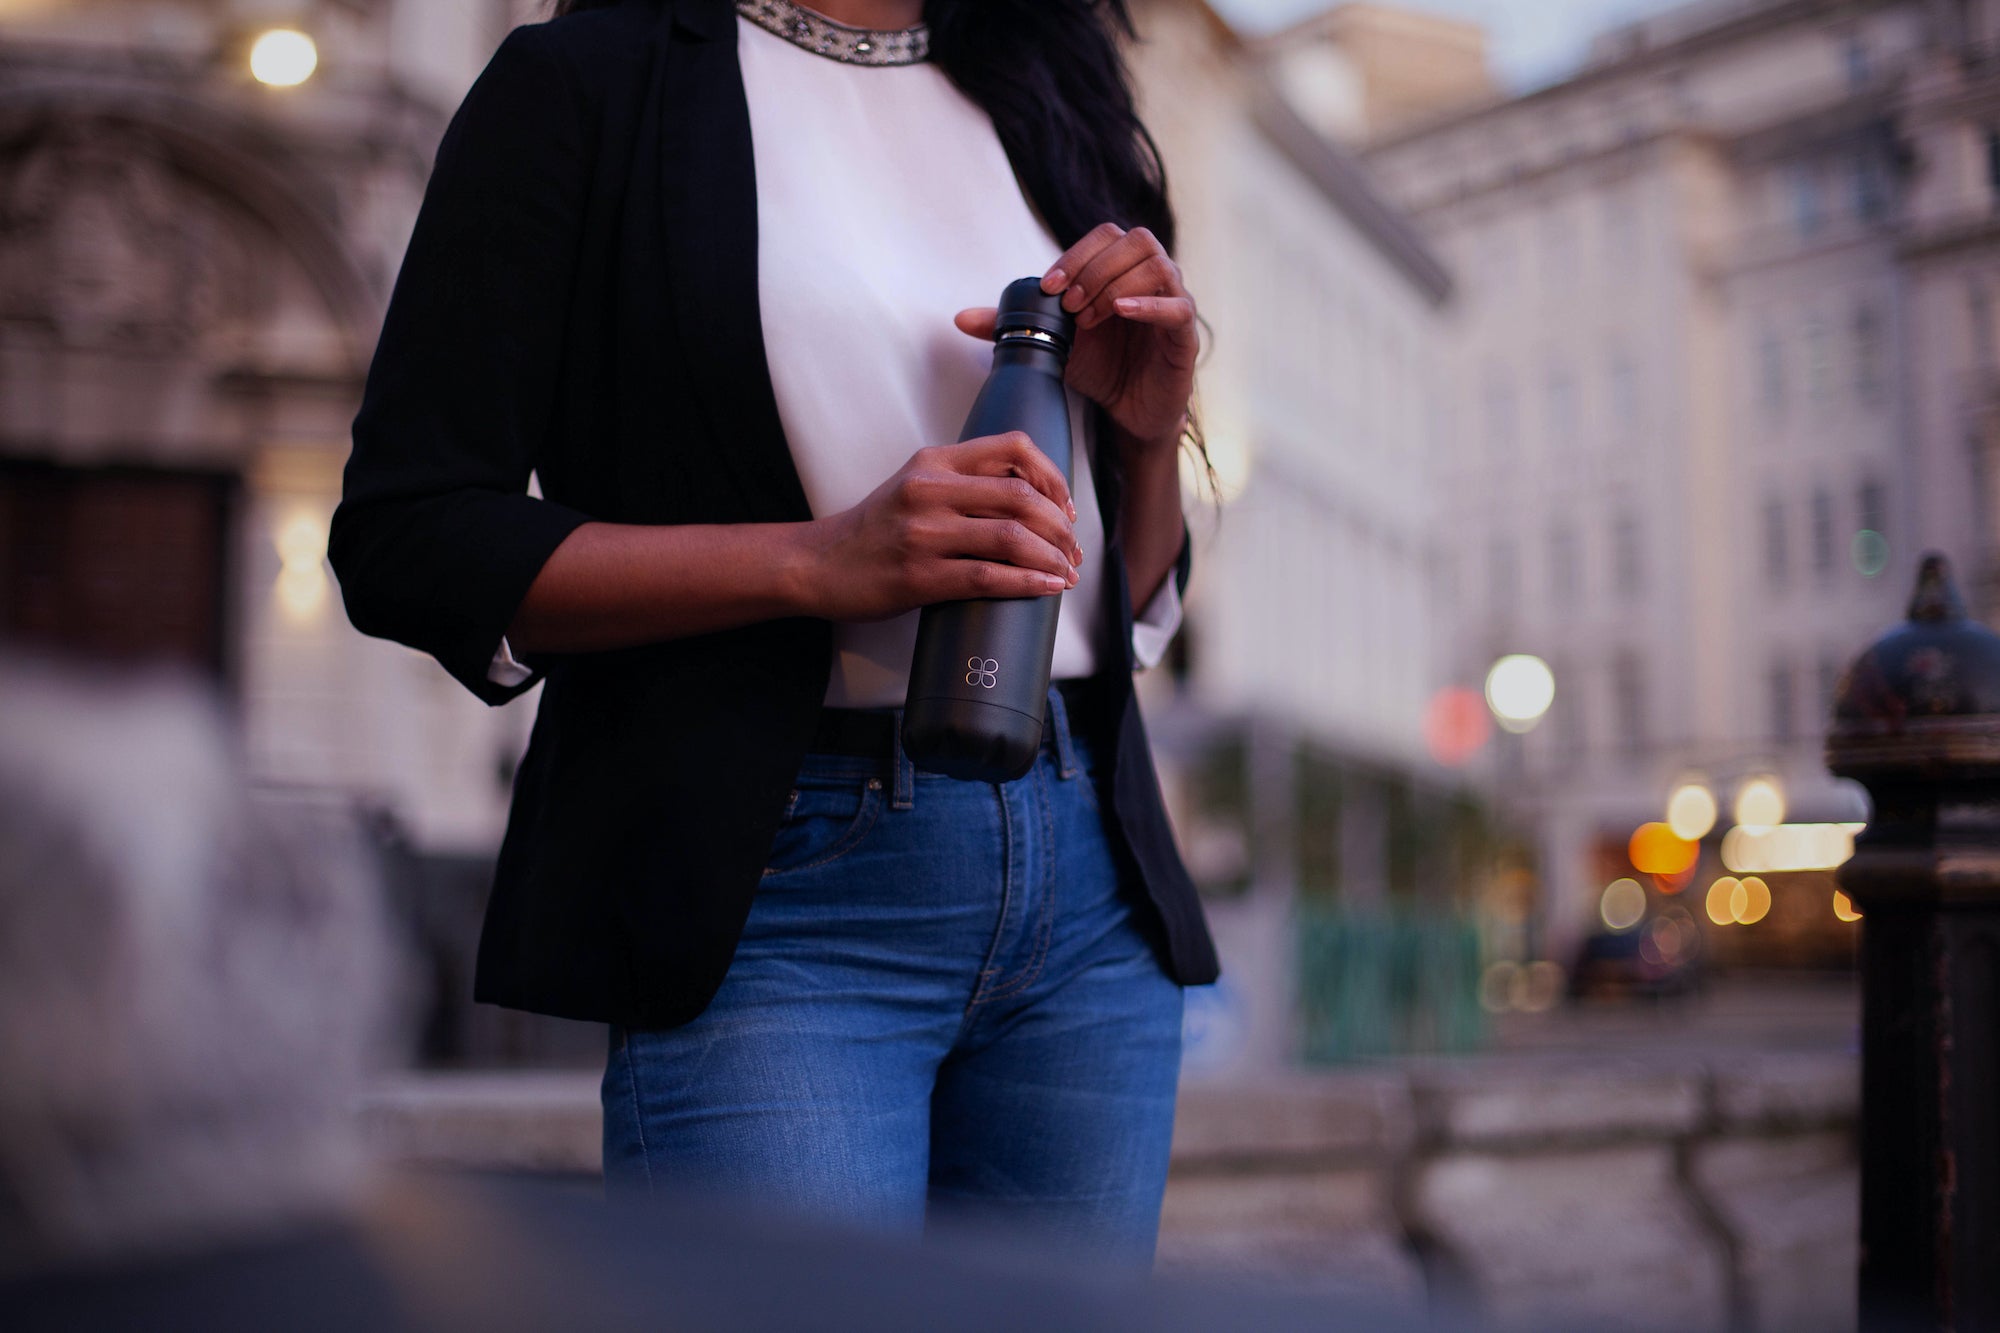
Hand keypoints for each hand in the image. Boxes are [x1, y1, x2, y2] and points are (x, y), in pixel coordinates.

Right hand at [802, 433, 1082, 621]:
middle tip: (1074, 551)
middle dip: (1060, 528)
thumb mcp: (915, 486)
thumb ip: (963, 483)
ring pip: (1011, 537)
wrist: (818, 564)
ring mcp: (923, 532)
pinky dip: (1028, 583)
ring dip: (1052, 558)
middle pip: (1021, 496)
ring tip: (1067, 574)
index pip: (1014, 448)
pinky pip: (988, 577)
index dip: (1053, 477)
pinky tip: (1047, 588)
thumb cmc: (876, 531)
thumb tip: (1031, 501)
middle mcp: (930, 489)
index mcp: (935, 461)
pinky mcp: (919, 575)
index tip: (1066, 507)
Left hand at [954, 223, 1196, 451]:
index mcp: (1122, 271)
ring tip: (1088, 317)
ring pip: (1158, 266)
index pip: (1107, 236)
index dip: (1076, 254)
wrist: (1130, 413)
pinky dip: (1149, 306)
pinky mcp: (1185, 337)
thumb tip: (960, 319)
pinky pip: (1178, 308)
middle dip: (1095, 268)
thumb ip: (1010, 326)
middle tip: (1067, 304)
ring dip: (1115, 286)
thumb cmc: (1099, 369)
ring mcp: (1173, 304)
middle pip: (1135, 241)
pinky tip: (1120, 313)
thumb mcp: (1051, 343)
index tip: (1048, 287)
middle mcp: (1152, 279)